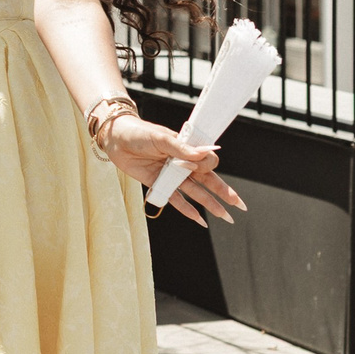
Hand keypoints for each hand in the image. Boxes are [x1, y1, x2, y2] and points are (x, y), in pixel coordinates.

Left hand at [99, 116, 244, 224]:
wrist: (115, 138)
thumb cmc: (139, 133)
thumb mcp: (161, 138)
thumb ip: (181, 149)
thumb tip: (204, 154)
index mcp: (186, 149)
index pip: (207, 161)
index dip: (207, 164)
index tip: (199, 163)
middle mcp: (182, 163)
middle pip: (208, 180)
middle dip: (224, 192)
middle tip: (239, 205)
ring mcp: (171, 174)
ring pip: (195, 192)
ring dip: (210, 204)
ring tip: (226, 217)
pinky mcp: (158, 184)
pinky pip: (175, 199)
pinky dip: (187, 210)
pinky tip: (200, 220)